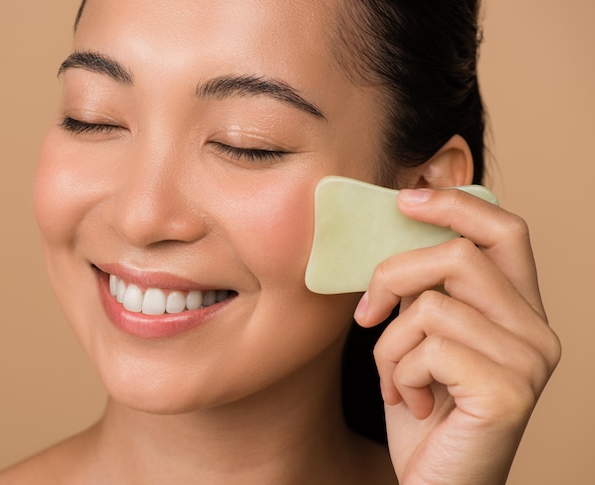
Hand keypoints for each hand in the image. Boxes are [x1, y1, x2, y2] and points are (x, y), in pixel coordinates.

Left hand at [353, 188, 560, 484]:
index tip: (403, 198)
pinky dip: (397, 374)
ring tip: (396, 380)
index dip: (454, 203)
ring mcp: (529, 362)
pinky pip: (428, 347)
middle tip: (367, 313)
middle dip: (392, 275)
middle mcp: (537, 331)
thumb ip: (422, 291)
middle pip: (459, 256)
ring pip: (432, 305)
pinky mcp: (508, 391)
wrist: (436, 484)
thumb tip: (392, 232)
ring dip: (389, 345)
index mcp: (519, 310)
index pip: (504, 230)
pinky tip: (411, 404)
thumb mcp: (419, 340)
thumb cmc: (424, 412)